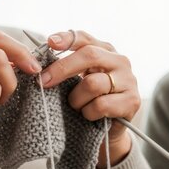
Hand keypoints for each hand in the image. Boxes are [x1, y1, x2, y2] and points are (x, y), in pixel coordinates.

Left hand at [41, 30, 140, 167]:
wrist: (108, 130)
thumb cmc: (88, 101)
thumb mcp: (77, 79)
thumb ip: (65, 66)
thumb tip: (36, 59)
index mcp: (105, 50)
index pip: (84, 38)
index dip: (67, 39)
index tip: (50, 43)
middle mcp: (120, 61)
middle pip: (89, 56)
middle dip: (62, 69)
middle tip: (43, 81)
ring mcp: (129, 80)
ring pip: (92, 84)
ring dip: (76, 99)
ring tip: (76, 106)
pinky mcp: (132, 101)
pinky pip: (100, 105)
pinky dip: (88, 113)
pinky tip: (89, 116)